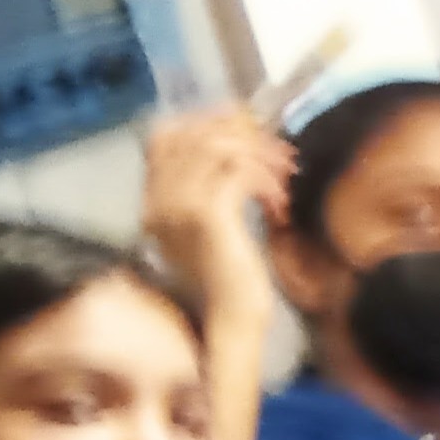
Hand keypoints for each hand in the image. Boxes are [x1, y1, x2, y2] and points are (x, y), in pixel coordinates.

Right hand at [141, 108, 291, 317]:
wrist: (232, 318)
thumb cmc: (231, 275)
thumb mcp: (215, 223)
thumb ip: (214, 184)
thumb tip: (241, 141)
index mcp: (154, 200)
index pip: (166, 135)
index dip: (208, 120)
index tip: (249, 127)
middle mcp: (157, 200)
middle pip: (194, 135)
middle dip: (246, 136)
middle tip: (281, 155)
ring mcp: (178, 207)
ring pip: (218, 148)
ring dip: (261, 157)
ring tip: (285, 180)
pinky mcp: (206, 217)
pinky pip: (237, 172)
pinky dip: (266, 181)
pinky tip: (279, 206)